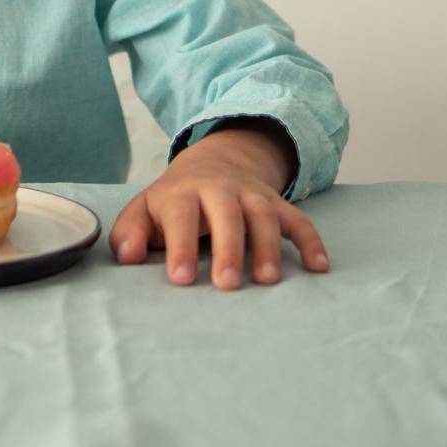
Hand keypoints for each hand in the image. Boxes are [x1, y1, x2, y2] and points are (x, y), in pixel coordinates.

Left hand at [109, 124, 330, 288]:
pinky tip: (319, 267)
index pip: (181, 217)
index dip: (180, 247)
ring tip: (268, 281)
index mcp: (183, 193)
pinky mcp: (277, 204)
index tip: (180, 279)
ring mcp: (252, 195)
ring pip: (264, 215)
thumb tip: (127, 258)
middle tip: (227, 285)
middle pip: (227, 214)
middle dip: (229, 248)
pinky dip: (311, 241)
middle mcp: (220, 190)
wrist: (213, 161)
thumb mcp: (145, 210)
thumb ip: (130, 233)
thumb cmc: (175, 200)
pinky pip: (298, 220)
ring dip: (268, 246)